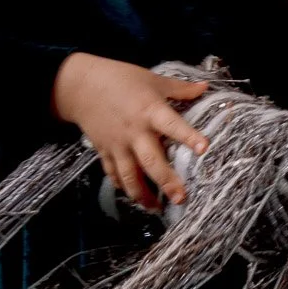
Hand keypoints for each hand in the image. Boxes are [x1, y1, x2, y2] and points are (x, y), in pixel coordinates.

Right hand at [52, 54, 209, 209]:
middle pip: (151, 160)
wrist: (81, 86)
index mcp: (150, 111)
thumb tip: (206, 87)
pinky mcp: (104, 151)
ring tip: (157, 208)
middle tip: (182, 198)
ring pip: (129, 174)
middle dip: (166, 181)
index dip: (189, 136)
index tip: (205, 149)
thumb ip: (181, 88)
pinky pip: (113, 173)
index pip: (173, 125)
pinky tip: (133, 198)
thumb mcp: (154, 80)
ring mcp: (117, 144)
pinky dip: (122, 186)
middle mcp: (134, 132)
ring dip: (142, 194)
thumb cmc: (121, 79)